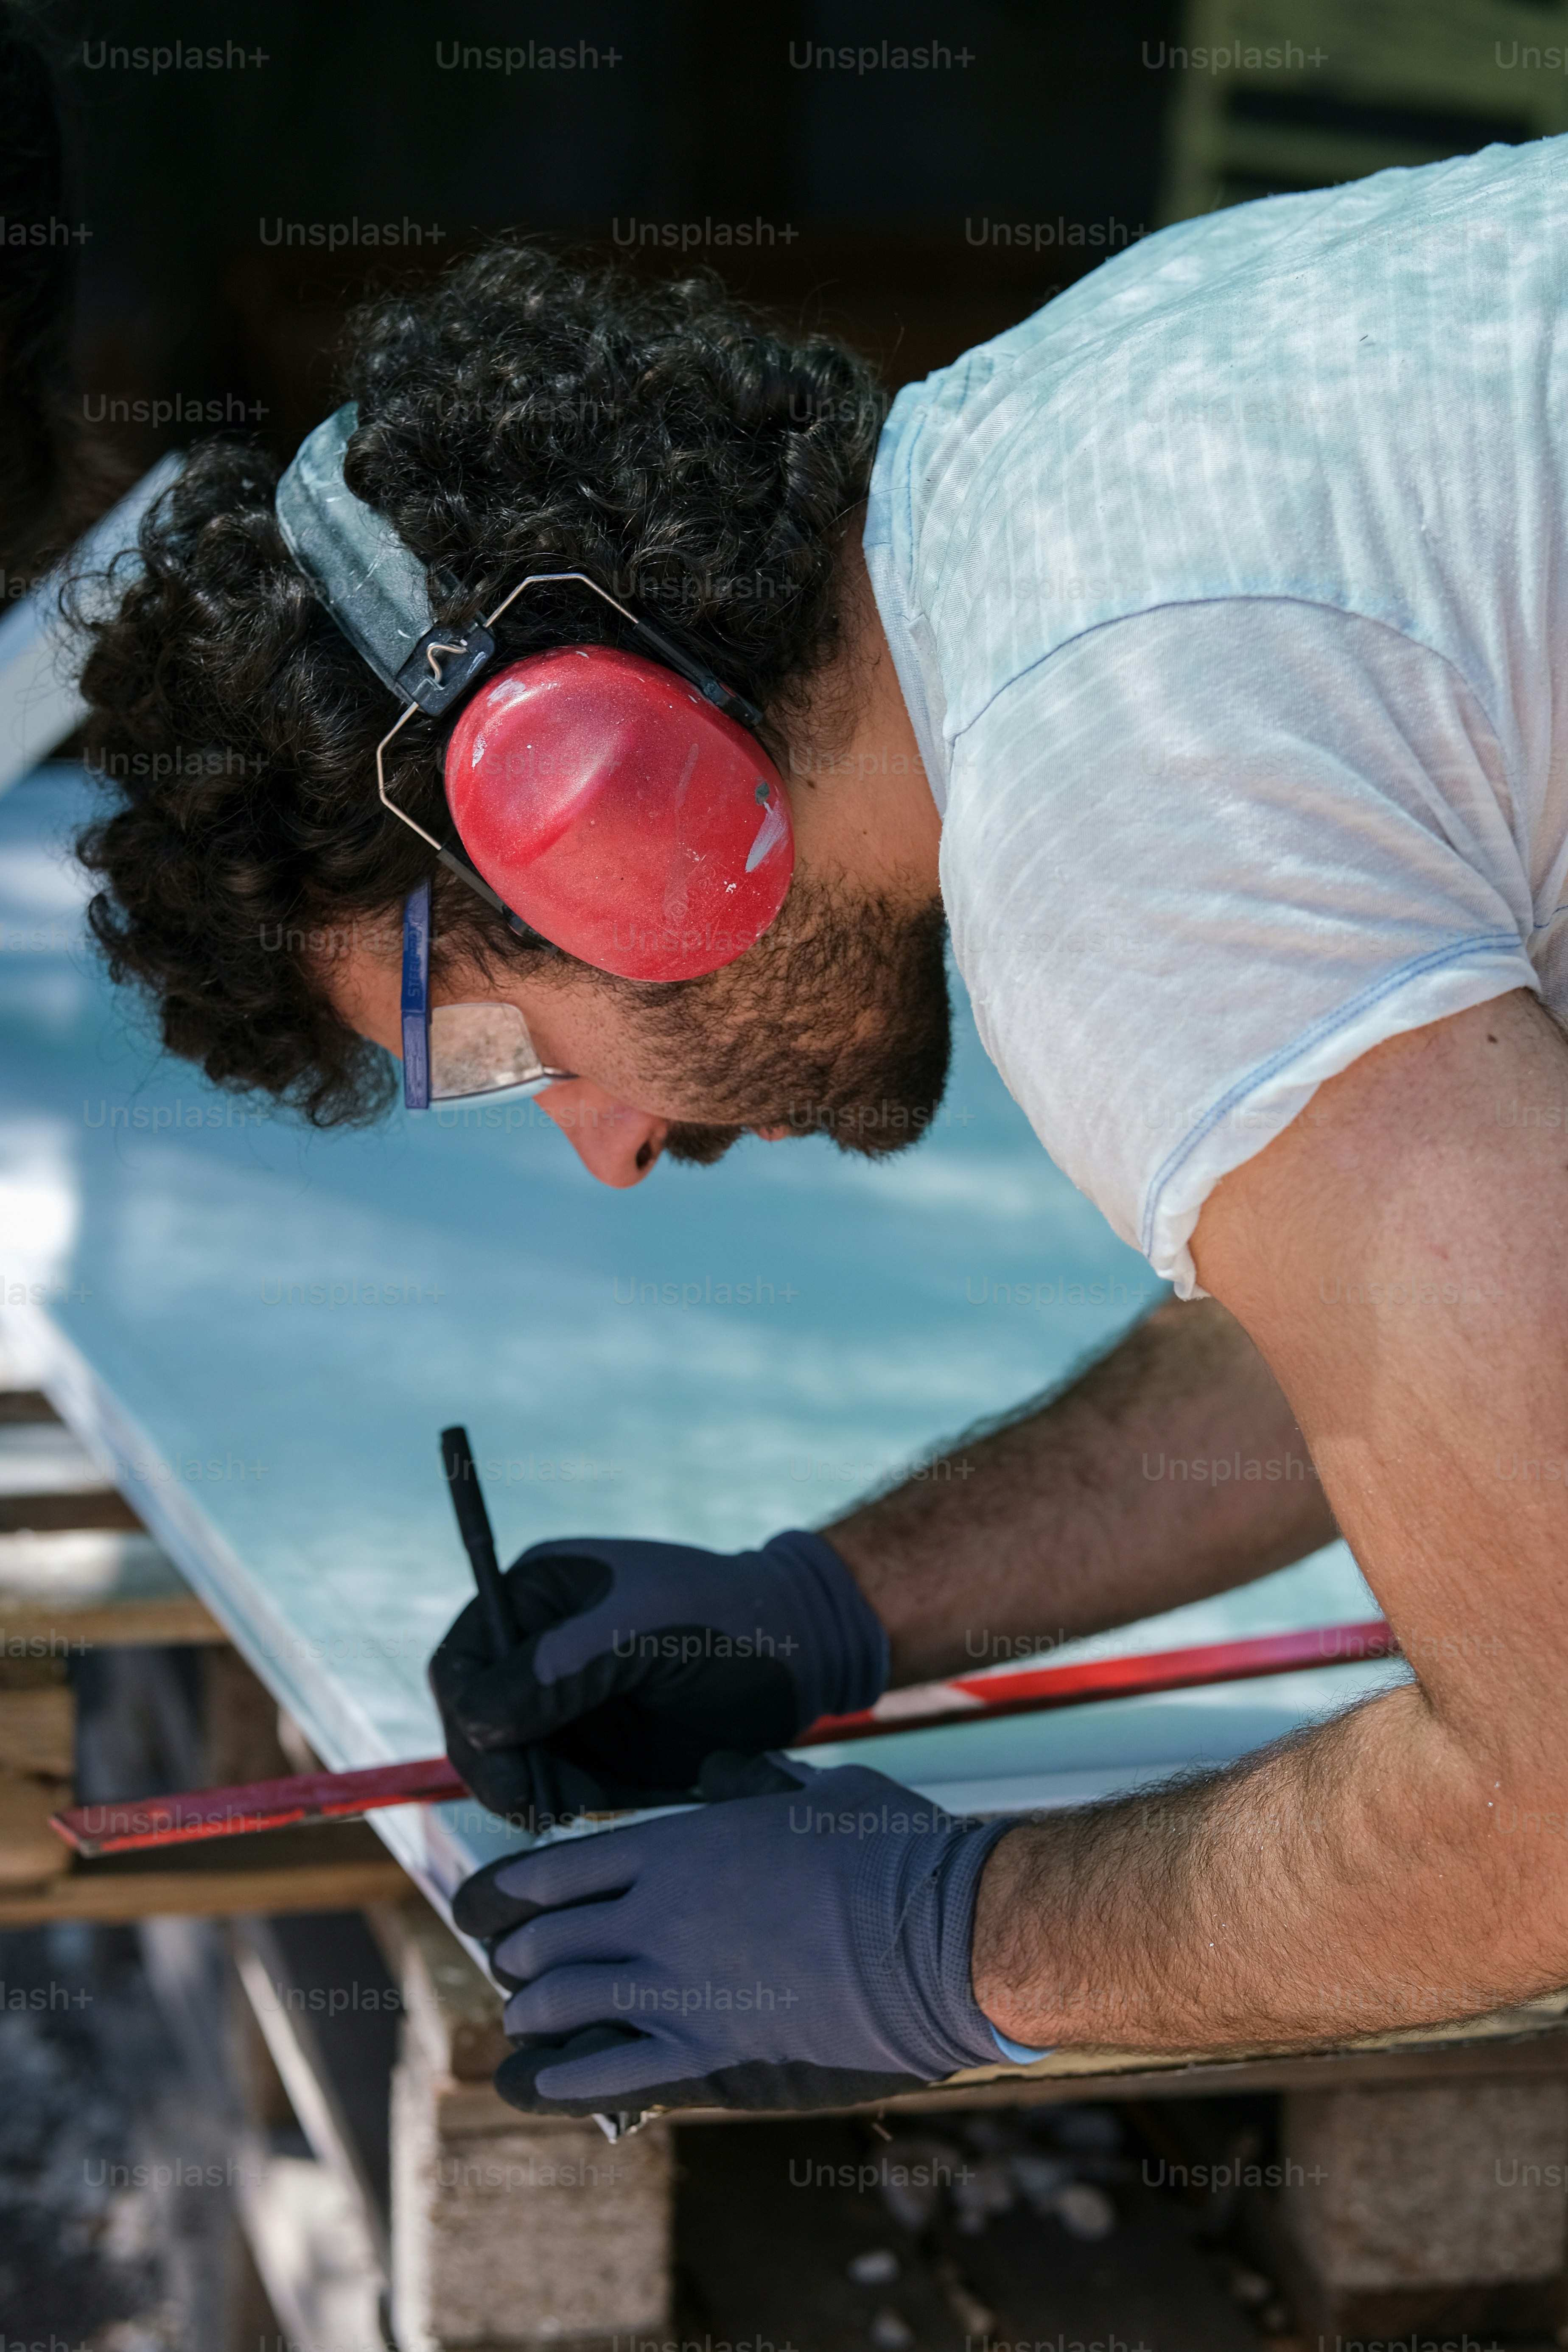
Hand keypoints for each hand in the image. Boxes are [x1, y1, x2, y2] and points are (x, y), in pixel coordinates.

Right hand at [428, 1528, 887, 1806]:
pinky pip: (559, 1791)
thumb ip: (557, 1669)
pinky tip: (611, 1803)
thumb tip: (474, 1722)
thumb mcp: (638, 1631)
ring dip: (538, 1794)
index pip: (461, 1663)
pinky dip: (575, 1805)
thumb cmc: (723, 1618)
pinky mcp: (598, 1750)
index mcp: (535, 1597)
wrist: (800, 1653)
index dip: (465, 1718)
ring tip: (592, 1800)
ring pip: (512, 1769)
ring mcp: (566, 1705)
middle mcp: (538, 1651)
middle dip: (500, 1770)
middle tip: (538, 1808)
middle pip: (475, 1726)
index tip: (501, 1764)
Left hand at [450, 1754, 1016, 2114]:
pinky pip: (606, 2076)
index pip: (552, 1870)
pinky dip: (556, 2082)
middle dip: (515, 1955)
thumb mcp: (812, 1792)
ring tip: (523, 2018)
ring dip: (531, 2013)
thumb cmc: (890, 1848)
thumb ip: (751, 1786)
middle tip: (512, 1965)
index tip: (486, 1906)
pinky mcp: (712, 2053)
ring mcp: (680, 1989)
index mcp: (677, 1845)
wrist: (942, 1933)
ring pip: (562, 2005)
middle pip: (545, 1940)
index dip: (505, 1892)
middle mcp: (659, 1915)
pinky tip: (527, 2085)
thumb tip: (723, 1775)